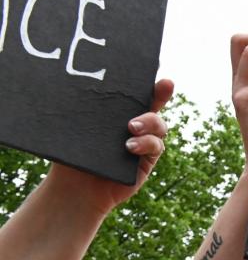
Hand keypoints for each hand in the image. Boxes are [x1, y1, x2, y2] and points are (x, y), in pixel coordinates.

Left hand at [46, 78, 174, 212]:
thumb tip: (82, 85)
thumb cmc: (72, 155)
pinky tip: (130, 147)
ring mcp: (143, 141)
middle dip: (161, 94)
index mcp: (116, 111)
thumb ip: (87, 110)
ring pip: (159, 125)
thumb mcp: (76, 127)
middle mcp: (134, 123)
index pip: (135, 93)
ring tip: (132, 128)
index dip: (149, 81)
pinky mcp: (148, 159)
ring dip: (150, 122)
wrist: (75, 187)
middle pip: (153, 104)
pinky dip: (147, 143)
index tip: (159, 72)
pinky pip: (156, 146)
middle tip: (163, 87)